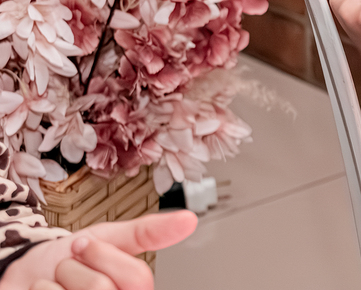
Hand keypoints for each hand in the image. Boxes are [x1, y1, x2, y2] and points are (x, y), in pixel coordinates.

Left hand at [1, 210, 196, 289]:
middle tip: (71, 266)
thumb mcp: (112, 238)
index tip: (86, 245)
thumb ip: (149, 231)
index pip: (138, 279)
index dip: (106, 256)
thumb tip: (188, 220)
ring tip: (57, 281)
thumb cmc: (72, 260)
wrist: (28, 274)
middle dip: (77, 267)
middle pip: (103, 288)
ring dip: (56, 280)